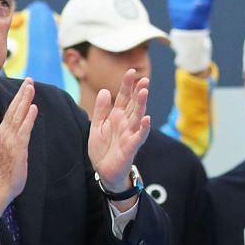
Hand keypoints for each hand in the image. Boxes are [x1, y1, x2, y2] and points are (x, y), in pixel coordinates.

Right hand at [0, 78, 37, 221]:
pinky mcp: (17, 148)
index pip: (12, 110)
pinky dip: (28, 118)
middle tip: (29, 79)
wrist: (0, 186)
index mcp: (4, 132)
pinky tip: (33, 108)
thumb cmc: (7, 168)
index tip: (26, 84)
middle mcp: (5, 133)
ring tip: (31, 87)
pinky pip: (24, 130)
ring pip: (18, 116)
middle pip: (14, 109)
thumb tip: (24, 123)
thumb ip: (17, 134)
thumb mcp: (11, 147)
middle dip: (22, 94)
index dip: (19, 97)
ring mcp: (10, 140)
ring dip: (25, 101)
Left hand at [88, 68, 151, 189]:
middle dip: (138, 92)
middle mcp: (125, 122)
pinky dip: (144, 128)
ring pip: (137, 116)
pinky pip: (139, 136)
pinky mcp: (131, 146)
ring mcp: (130, 133)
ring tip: (144, 92)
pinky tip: (147, 119)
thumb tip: (104, 90)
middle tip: (143, 79)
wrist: (104, 172)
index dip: (127, 85)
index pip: (123, 97)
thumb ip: (101, 110)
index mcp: (116, 116)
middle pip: (133, 104)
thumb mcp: (97, 127)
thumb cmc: (103, 149)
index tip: (131, 72)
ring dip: (141, 104)